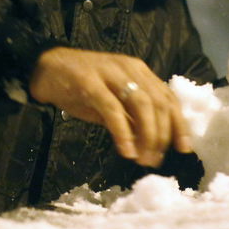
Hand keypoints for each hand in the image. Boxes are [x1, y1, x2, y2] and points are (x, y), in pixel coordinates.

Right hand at [29, 47, 192, 166]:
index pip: (168, 97)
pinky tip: (125, 150)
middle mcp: (130, 69)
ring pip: (141, 104)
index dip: (179, 124)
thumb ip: (132, 119)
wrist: (45, 67)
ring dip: (147, 134)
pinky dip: (122, 131)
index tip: (184, 149)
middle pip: (158, 102)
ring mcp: (110, 73)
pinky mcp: (89, 82)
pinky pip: (112, 108)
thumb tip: (151, 145)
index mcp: (140, 71)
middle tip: (156, 160)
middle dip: (162, 135)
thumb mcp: (113, 103)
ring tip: (143, 158)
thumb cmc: (81, 87)